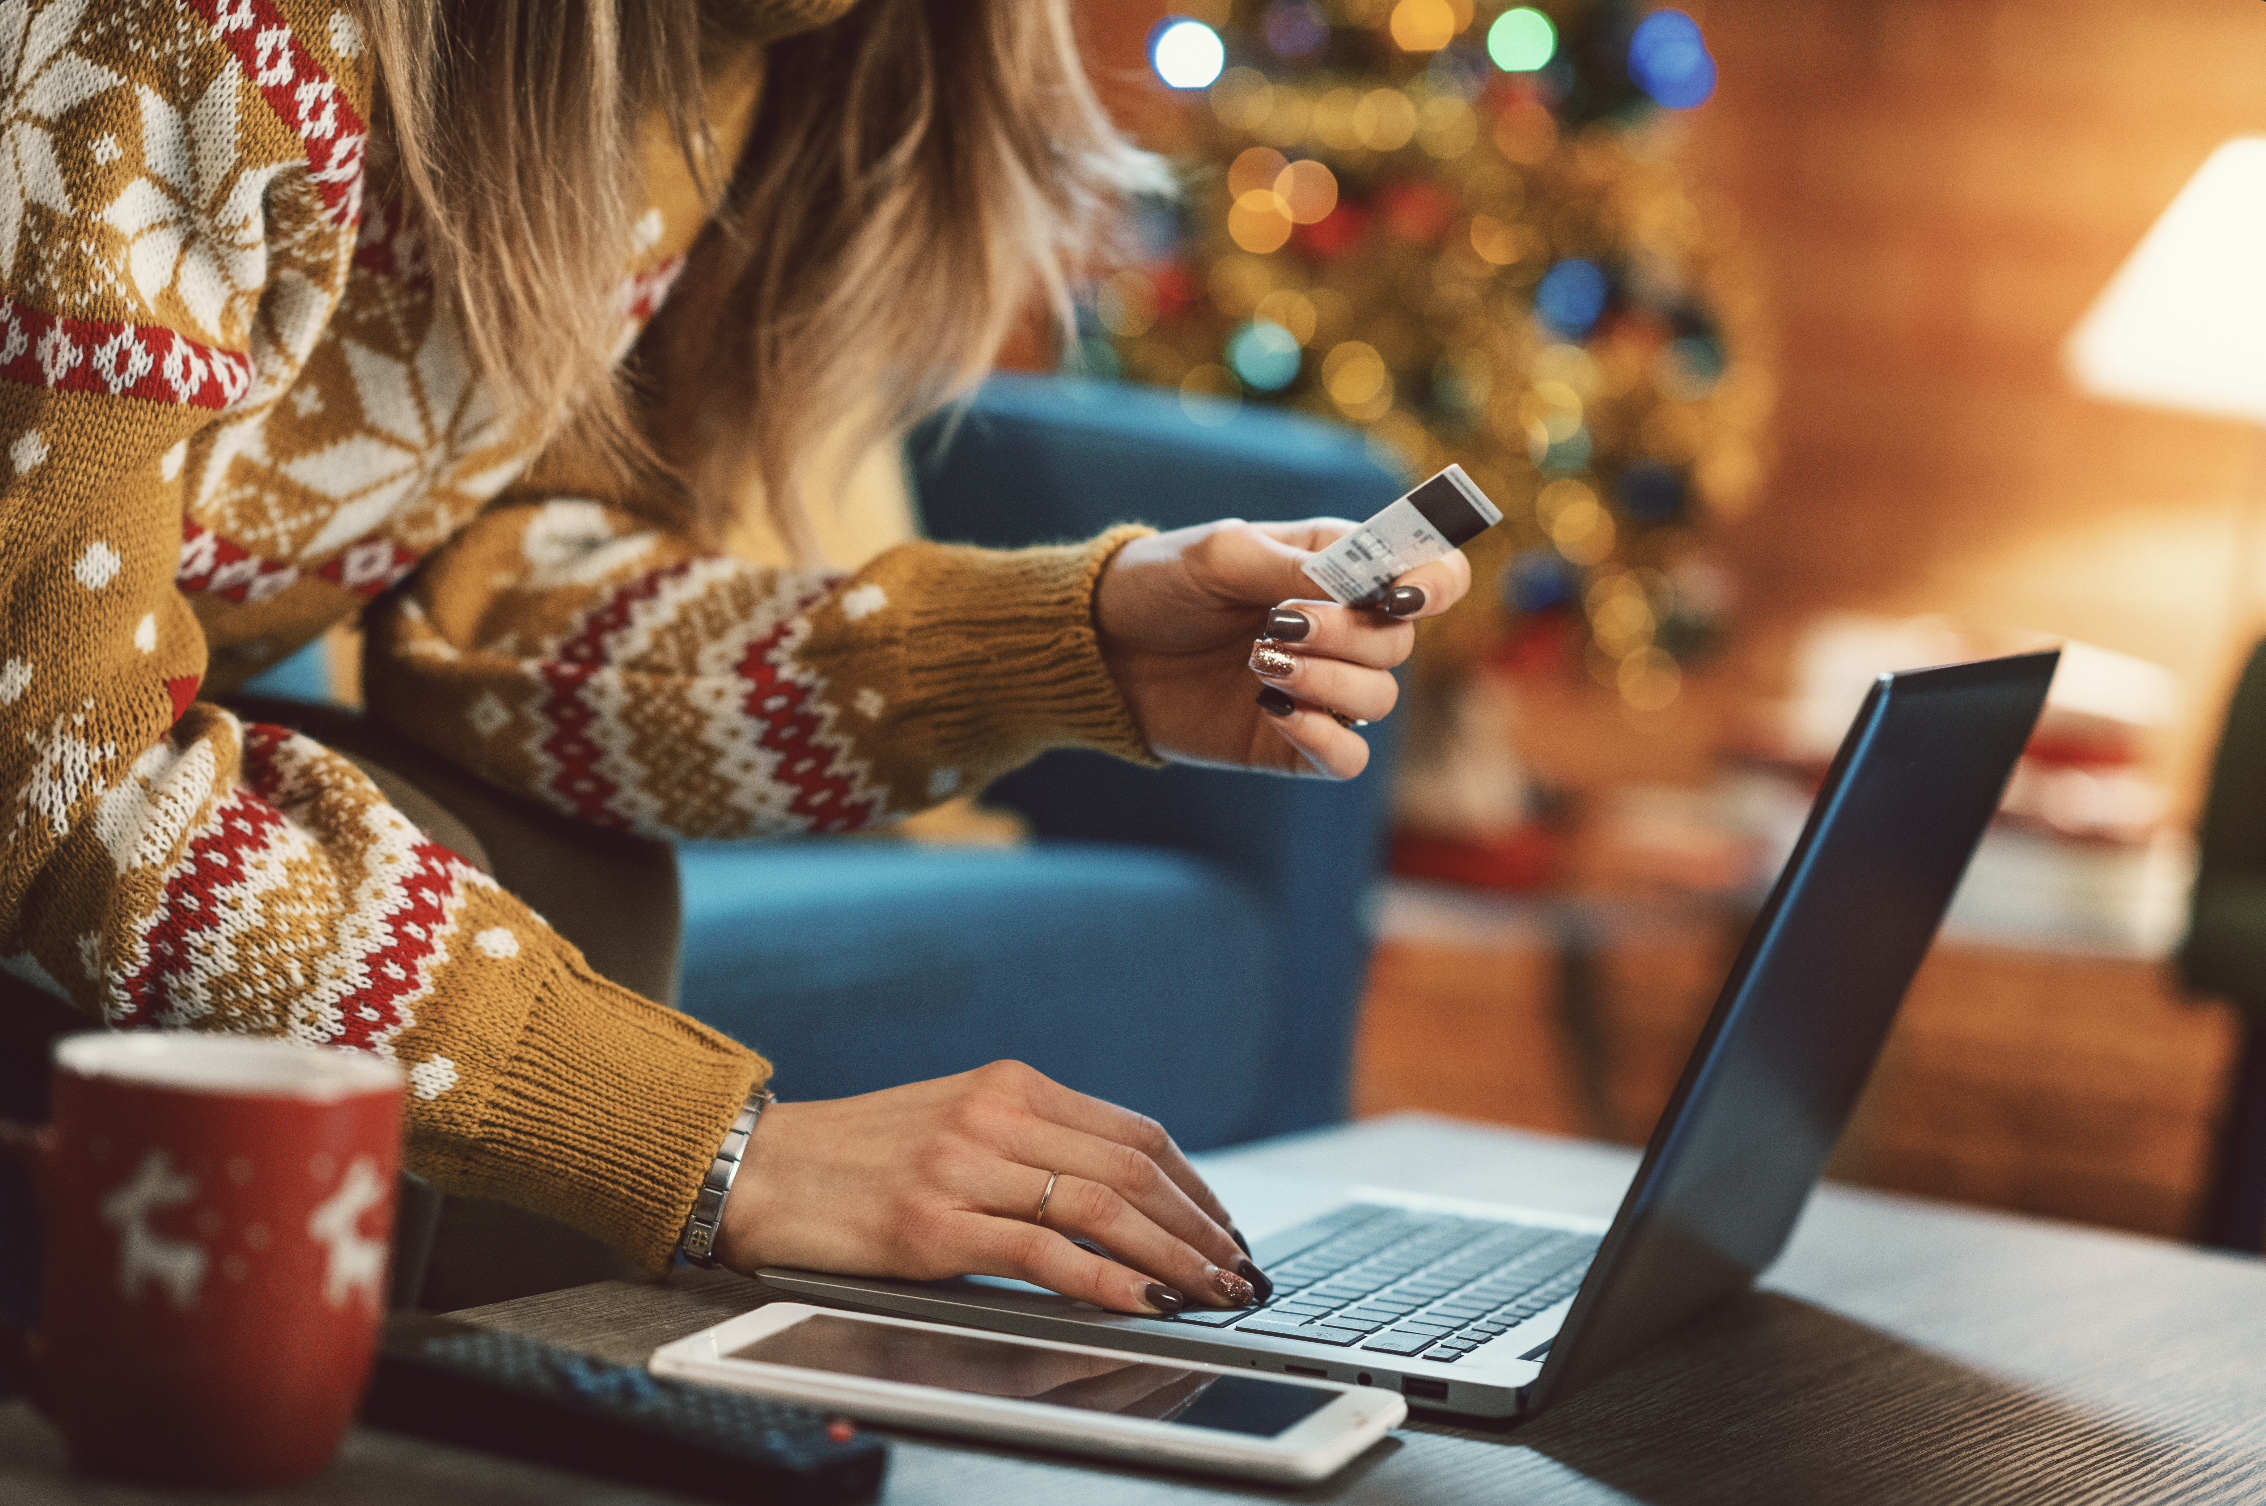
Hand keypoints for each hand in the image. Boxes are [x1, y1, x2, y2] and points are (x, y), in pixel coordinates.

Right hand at [715, 1061, 1267, 1314]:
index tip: (1226, 1228)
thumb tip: (1119, 1198)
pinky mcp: (933, 1225)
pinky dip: (1106, 1282)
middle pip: (1132, 1171)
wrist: (757, 1169)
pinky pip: (1043, 1256)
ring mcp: (965, 1168)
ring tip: (1211, 1294)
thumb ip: (1029, 1145)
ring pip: (1101, 1210)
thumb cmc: (855, 1158)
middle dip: (1200, 1228)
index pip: (1134, 1133)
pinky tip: (1143, 1304)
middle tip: (1239, 1272)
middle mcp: (996, 1114)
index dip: (1194, 1186)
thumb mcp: (954, 1124)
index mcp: (1009, 1085)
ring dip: (1172, 1258)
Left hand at [1094, 519, 1470, 778]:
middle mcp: (1343, 631)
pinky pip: (1349, 759)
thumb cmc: (1161, 585)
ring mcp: (1322, 689)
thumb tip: (1350, 586)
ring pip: (1380, 698)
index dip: (1434, 582)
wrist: (1100, 649)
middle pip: (1401, 642)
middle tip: (1277, 624)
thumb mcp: (1219, 555)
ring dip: (1327, 680)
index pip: (1429, 576)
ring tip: (1258, 662)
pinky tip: (1275, 710)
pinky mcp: (1295, 744)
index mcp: (1340, 569)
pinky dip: (1324, 737)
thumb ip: (1291, 565)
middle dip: (1346, 633)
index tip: (1399, 594)